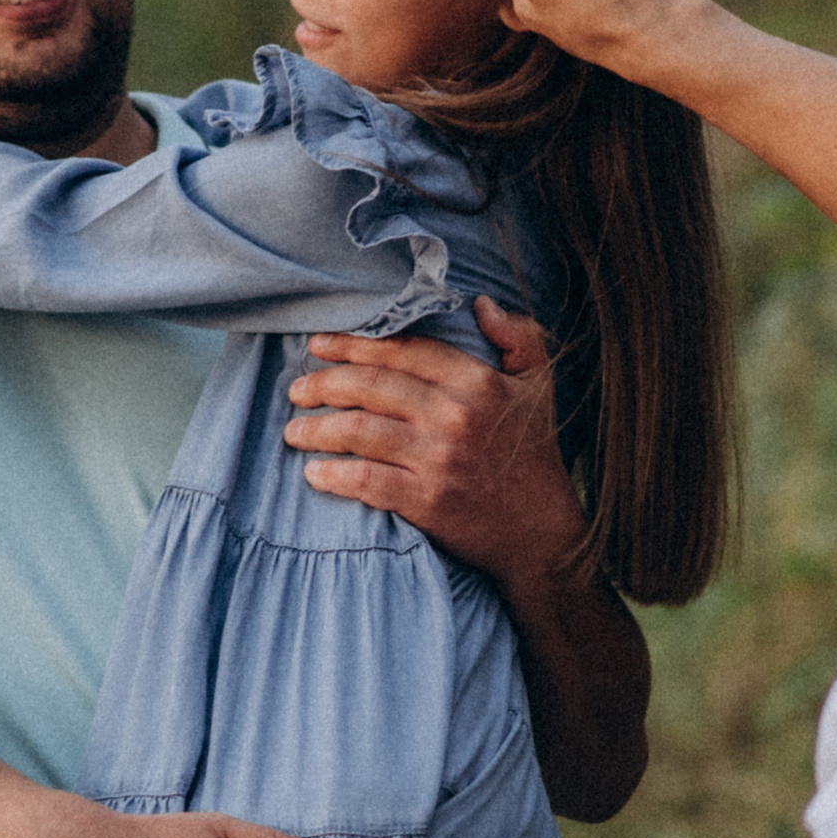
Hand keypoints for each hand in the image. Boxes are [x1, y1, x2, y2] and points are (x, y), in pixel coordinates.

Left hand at [284, 304, 584, 591]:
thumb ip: (518, 337)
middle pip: (371, 387)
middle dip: (324, 383)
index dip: (354, 344)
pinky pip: (366, 481)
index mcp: (476, 381)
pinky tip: (313, 473)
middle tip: (297, 389)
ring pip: (360, 432)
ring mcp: (438, 459)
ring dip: (318, 428)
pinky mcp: (427, 501)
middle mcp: (454, 415)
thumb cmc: (536, 455)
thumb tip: (481, 304)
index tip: (320, 344)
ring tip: (293, 430)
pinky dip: (333, 475)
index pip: (401, 351)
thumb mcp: (540, 386)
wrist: (543, 533)